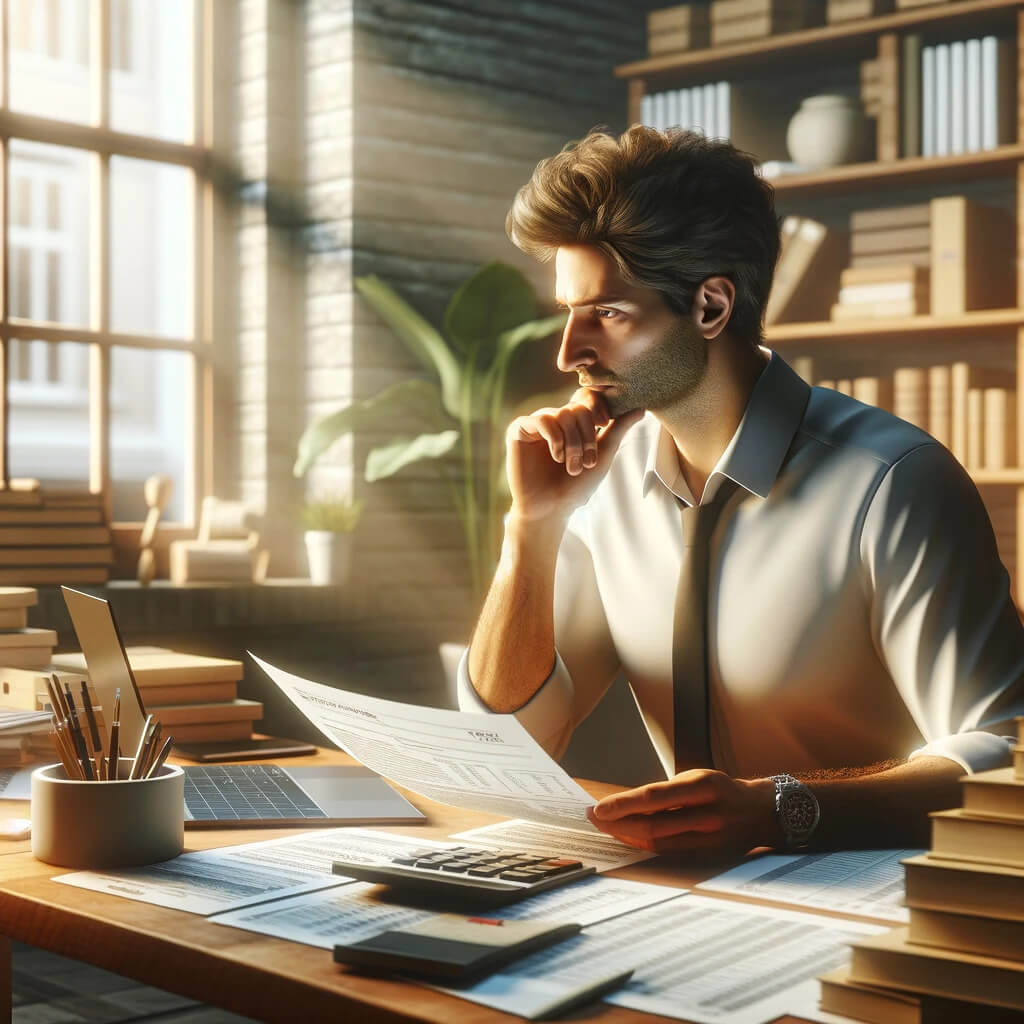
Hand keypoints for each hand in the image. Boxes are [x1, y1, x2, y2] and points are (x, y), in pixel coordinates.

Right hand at [505, 388, 643, 521]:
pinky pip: (542, 420)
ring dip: (573, 443)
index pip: (587, 396)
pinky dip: (555, 438)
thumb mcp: (603, 455)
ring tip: (571, 466)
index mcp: (573, 423)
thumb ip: (619, 429)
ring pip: (562, 414)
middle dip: (587, 436)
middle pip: (578, 407)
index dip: (599, 406)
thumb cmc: (576, 486)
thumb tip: (642, 408)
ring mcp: (536, 424)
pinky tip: (556, 457)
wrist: (550, 509)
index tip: (605, 424)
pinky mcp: (519, 430)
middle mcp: (554, 419)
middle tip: (587, 462)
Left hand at [586, 770, 778, 859]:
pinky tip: (629, 839)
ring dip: (627, 837)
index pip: (654, 798)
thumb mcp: (697, 778)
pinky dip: (644, 846)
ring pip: (658, 844)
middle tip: (595, 818)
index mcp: (704, 786)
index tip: (598, 808)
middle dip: (617, 824)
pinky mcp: (708, 857)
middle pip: (653, 826)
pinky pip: (668, 854)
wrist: (760, 813)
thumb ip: (665, 792)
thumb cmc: (721, 791)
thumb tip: (625, 804)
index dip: (622, 805)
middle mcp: (708, 815)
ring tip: (606, 828)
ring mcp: (710, 840)